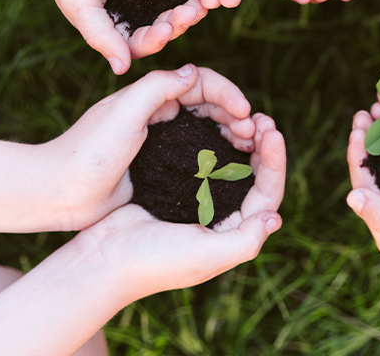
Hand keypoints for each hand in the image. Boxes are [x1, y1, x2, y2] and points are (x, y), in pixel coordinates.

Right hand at [34, 0, 253, 73]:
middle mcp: (137, 8)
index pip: (141, 44)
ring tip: (202, 0)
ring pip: (177, 3)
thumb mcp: (78, 1)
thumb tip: (122, 70)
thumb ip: (100, 35)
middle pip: (164, 26)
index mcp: (117, 24)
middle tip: (192, 13)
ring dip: (191, 5)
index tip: (166, 31)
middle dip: (179, 23)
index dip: (155, 40)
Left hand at [46, 64, 262, 230]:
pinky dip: (219, 155)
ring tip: (250, 149)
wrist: (60, 192)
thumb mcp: (124, 112)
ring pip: (207, 128)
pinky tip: (233, 167)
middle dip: (236, 114)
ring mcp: (161, 138)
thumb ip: (158, 87)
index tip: (245, 113)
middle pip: (209, 104)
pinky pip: (198, 154)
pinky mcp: (160, 164)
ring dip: (232, 134)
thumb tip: (194, 73)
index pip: (201, 82)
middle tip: (254, 135)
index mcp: (151, 94)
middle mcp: (158, 112)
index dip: (227, 94)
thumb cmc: (88, 151)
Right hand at [75, 108, 285, 298]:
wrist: (104, 257)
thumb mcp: (204, 256)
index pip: (267, 194)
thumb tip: (275, 218)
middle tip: (263, 119)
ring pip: (235, 164)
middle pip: (256, 176)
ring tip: (247, 117)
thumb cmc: (154, 262)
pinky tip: (217, 123)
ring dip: (244, 140)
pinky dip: (217, 140)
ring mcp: (203, 200)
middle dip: (264, 146)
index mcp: (234, 232)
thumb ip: (244, 242)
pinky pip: (208, 159)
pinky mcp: (182, 186)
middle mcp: (224, 216)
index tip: (273, 132)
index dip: (275, 162)